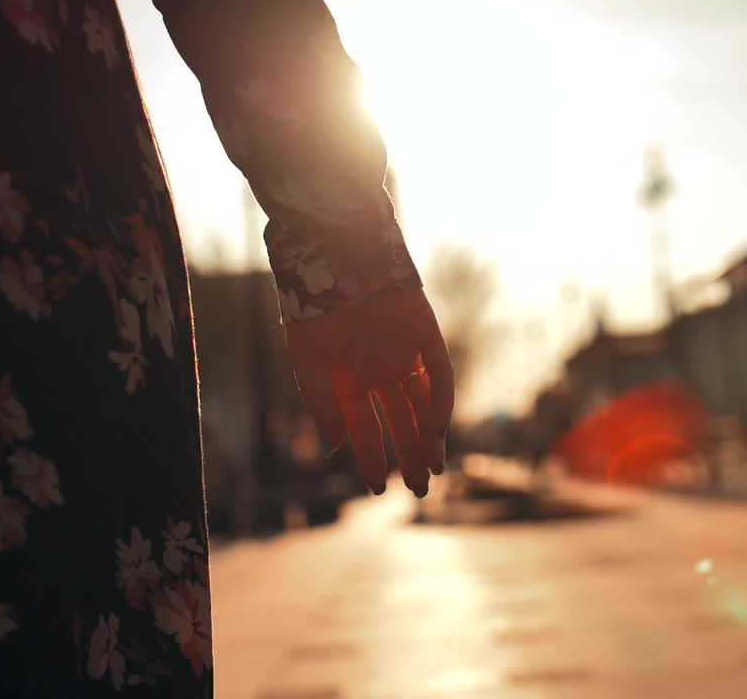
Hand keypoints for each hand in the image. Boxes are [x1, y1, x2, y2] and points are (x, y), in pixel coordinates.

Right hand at [285, 286, 453, 496]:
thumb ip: (321, 403)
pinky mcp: (426, 335)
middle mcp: (381, 372)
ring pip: (423, 404)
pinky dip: (439, 402)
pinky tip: (436, 429)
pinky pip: (439, 374)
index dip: (371, 458)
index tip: (376, 488)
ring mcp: (405, 355)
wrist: (331, 256)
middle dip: (408, 456)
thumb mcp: (306, 361)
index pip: (367, 428)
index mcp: (351, 381)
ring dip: (429, 437)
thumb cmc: (310, 307)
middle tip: (418, 490)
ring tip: (432, 469)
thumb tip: (336, 447)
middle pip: (401, 422)